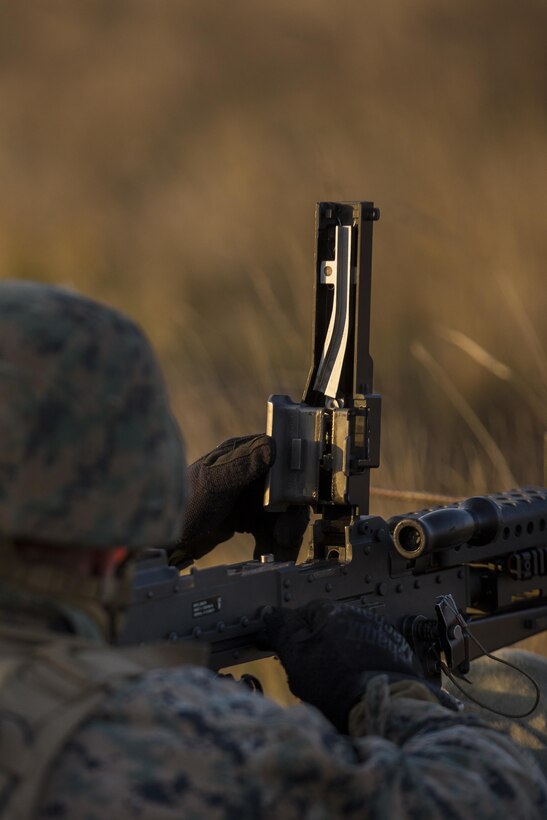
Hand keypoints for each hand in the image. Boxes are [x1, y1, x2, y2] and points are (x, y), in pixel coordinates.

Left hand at [169, 434, 308, 564]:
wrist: (163, 539)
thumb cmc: (182, 505)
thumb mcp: (212, 483)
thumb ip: (241, 466)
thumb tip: (271, 447)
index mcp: (243, 454)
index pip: (283, 461)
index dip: (295, 482)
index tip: (296, 505)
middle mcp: (251, 473)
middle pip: (288, 492)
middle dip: (291, 518)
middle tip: (286, 538)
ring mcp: (250, 496)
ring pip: (283, 515)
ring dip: (285, 536)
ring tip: (278, 557)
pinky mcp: (247, 518)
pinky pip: (271, 530)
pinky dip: (274, 545)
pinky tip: (268, 558)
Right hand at [259, 600, 423, 730]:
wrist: (383, 707)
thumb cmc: (335, 682)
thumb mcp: (297, 657)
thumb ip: (282, 631)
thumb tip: (269, 612)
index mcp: (332, 612)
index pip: (303, 613)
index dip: (291, 634)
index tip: (286, 653)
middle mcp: (358, 615)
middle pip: (326, 628)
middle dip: (315, 647)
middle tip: (308, 674)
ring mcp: (380, 634)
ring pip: (347, 642)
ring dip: (338, 656)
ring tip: (332, 684)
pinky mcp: (395, 654)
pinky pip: (368, 656)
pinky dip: (359, 667)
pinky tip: (354, 685)